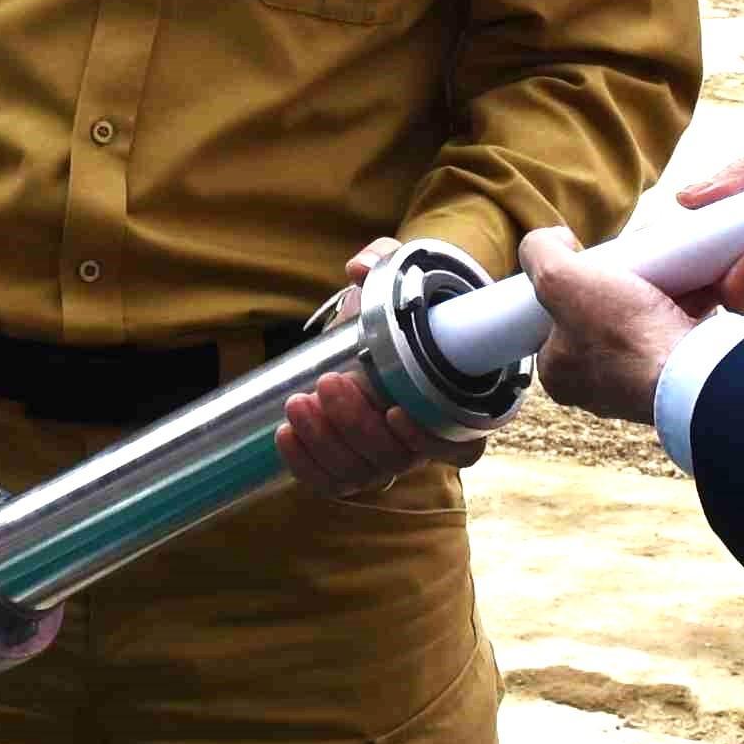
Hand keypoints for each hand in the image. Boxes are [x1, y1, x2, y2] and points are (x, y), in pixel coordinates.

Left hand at [271, 242, 478, 501]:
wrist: (374, 329)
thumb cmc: (399, 307)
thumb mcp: (400, 275)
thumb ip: (386, 260)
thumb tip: (358, 268)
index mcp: (453, 407)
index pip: (460, 447)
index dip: (429, 439)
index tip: (396, 410)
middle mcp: (421, 441)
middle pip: (395, 459)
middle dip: (355, 426)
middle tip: (328, 383)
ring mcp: (385, 457)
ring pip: (360, 473)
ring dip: (324, 441)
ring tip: (297, 402)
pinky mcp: (350, 465)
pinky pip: (330, 482)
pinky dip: (304, 464)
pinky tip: (283, 433)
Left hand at [519, 225, 696, 428]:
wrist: (692, 373)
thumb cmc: (623, 335)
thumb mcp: (559, 279)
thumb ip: (540, 253)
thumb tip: (550, 240)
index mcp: (558, 372)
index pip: (549, 320)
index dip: (566, 284)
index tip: (586, 265)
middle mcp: (594, 384)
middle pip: (597, 317)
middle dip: (615, 285)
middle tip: (629, 267)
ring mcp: (636, 382)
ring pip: (637, 322)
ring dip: (651, 292)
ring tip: (662, 271)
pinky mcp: (673, 374)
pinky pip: (673, 330)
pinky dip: (683, 306)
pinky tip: (691, 286)